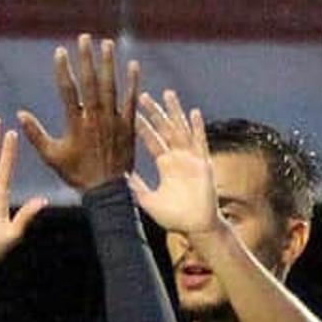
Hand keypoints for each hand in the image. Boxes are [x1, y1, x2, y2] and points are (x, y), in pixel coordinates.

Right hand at [17, 34, 139, 190]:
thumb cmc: (78, 175)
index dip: (63, 70)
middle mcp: (95, 118)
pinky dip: (133, 83)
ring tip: (107, 44)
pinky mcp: (128, 126)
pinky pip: (130, 101)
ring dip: (109, 64)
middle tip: (84, 38)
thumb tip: (20, 114)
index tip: (60, 51)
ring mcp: (113, 121)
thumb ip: (36, 134)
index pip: (67, 90)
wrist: (108, 191)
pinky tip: (133, 66)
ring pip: (111, 86)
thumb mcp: (52, 156)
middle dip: (86, 59)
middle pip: (90, 82)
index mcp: (75, 123)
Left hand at [128, 89, 219, 236]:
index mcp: (166, 165)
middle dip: (155, 112)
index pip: (152, 140)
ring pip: (182, 129)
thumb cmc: (174, 217)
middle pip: (165, 129)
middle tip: (143, 95)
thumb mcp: (148, 200)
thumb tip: (118, 177)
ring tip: (168, 94)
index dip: (143, 126)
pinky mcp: (203, 164)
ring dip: (175, 112)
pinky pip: (200, 142)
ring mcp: (192, 159)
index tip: (131, 111)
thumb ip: (136, 187)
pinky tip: (194, 112)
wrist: (196, 227)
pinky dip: (198, 128)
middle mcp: (178, 158)